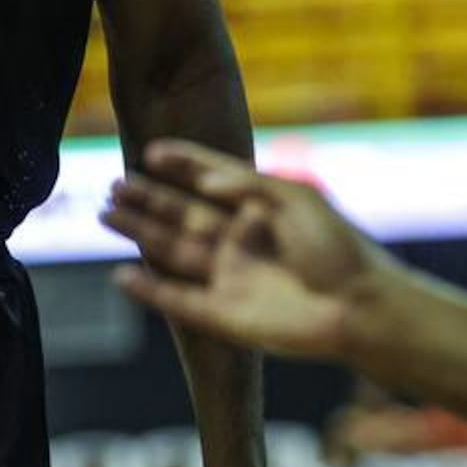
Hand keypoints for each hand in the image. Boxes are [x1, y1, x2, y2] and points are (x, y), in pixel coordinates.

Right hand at [101, 139, 389, 359]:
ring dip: (140, 233)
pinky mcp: (224, 316)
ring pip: (172, 252)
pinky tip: (122, 274)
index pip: (210, 180)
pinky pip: (177, 301)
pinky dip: (150, 290)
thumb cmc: (338, 248)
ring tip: (106, 212)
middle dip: (148, 199)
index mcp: (258, 209)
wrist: (361, 308)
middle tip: (113, 183)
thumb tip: (204, 178)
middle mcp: (238, 241)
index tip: (151, 151)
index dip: (181, 164)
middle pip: (182, 215)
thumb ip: (247, 184)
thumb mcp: (296, 198)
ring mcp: (229, 278)